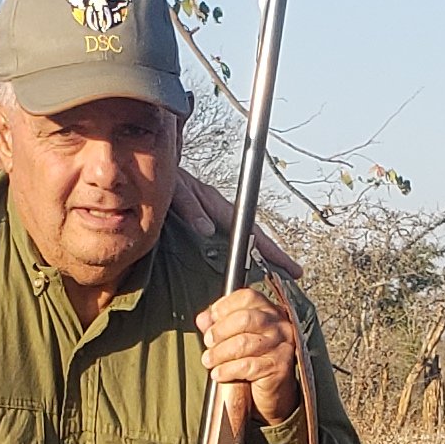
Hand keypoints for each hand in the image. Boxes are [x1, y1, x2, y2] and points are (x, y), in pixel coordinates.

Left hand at [168, 168, 302, 281]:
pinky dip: (240, 255)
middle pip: (255, 238)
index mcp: (218, 206)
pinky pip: (228, 243)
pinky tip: (243, 267)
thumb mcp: (176, 189)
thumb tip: (207, 229)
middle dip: (275, 257)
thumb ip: (190, 207)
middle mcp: (221, 214)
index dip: (271, 251)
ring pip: (243, 241)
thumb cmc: (166, 178)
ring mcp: (214, 219)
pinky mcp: (204, 225)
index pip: (251, 232)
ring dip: (260, 257)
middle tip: (293, 274)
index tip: (288, 266)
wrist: (151, 167)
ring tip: (276, 275)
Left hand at [198, 287, 304, 424]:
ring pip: (244, 343)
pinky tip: (219, 374)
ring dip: (220, 353)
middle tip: (208, 342)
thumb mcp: (234, 339)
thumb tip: (203, 319)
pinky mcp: (279, 366)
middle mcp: (279, 324)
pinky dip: (228, 370)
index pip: (247, 297)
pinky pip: (248, 366)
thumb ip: (219, 325)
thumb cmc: (253, 362)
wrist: (273, 393)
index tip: (209, 320)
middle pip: (245, 318)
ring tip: (209, 361)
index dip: (224, 306)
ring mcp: (282, 345)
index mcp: (269, 311)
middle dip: (220, 331)